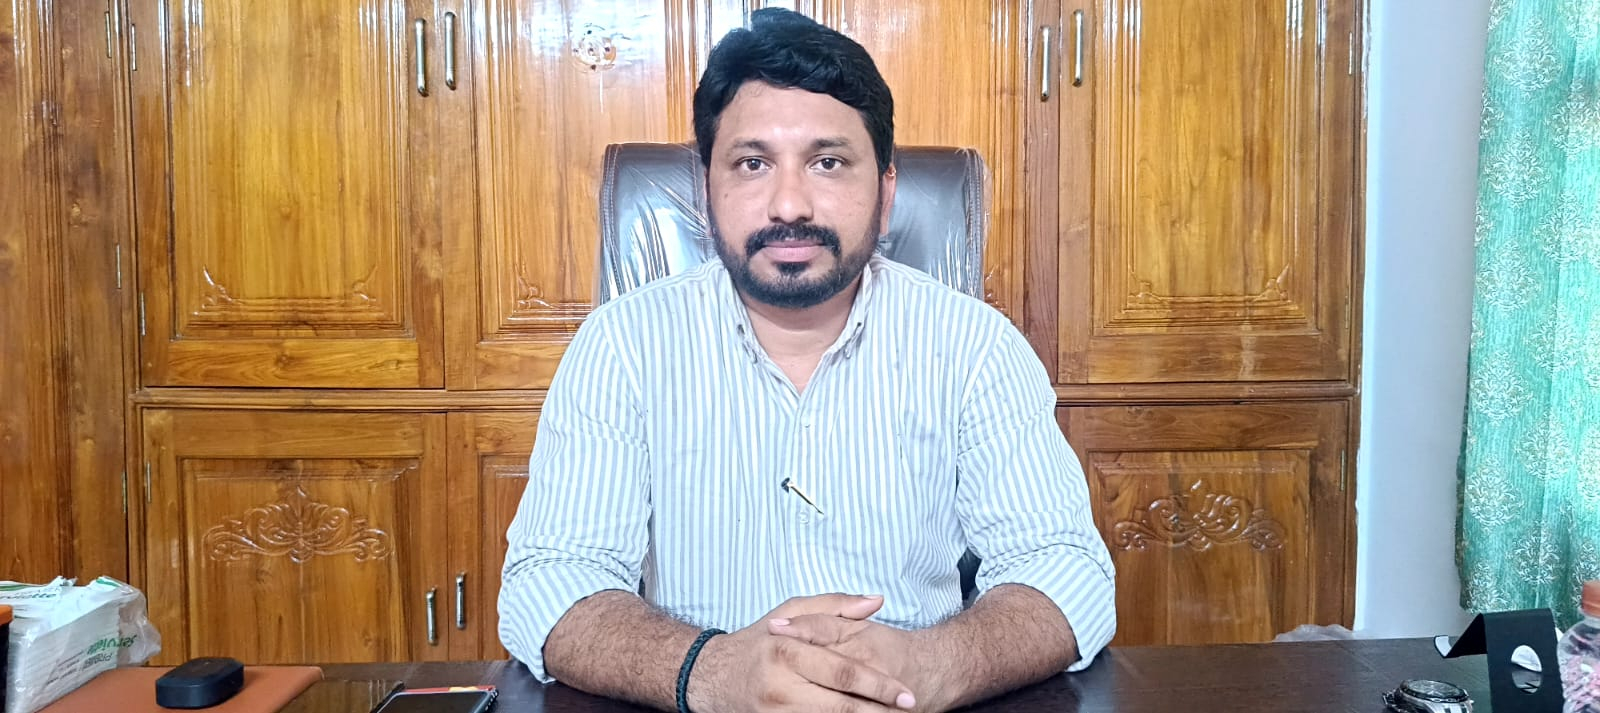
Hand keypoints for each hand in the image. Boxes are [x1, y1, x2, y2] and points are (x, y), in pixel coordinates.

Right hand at [686, 594, 918, 712]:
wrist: (711, 677)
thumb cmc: (759, 642)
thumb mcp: (790, 612)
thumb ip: (834, 606)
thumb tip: (876, 602)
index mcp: (787, 652)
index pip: (844, 673)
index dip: (880, 686)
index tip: (907, 695)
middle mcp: (780, 686)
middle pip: (841, 707)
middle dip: (878, 712)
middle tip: (908, 711)